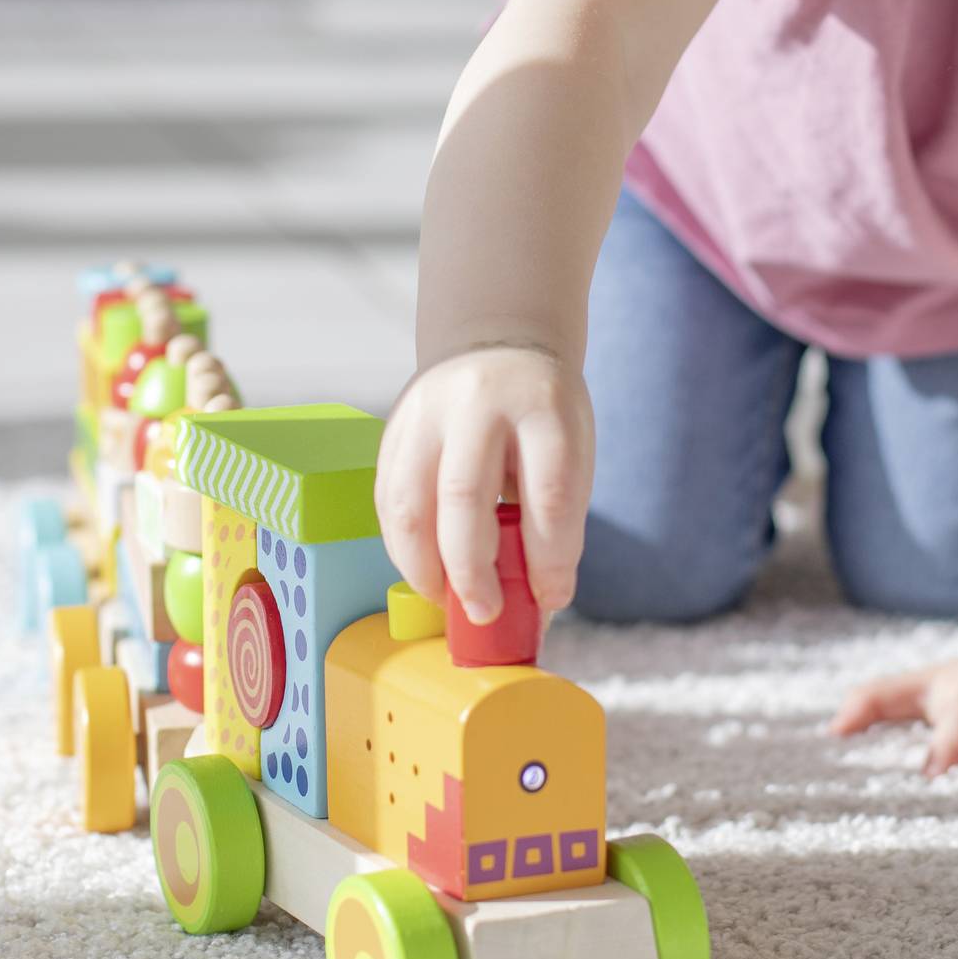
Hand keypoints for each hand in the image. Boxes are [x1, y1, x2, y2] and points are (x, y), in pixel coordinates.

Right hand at [377, 342, 592, 625]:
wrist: (498, 344)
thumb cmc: (542, 415)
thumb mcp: (571, 451)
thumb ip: (557, 519)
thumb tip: (539, 602)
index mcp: (541, 406)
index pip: (547, 493)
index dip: (548, 557)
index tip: (549, 598)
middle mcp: (477, 401)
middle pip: (463, 496)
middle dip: (471, 570)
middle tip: (484, 613)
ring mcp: (425, 410)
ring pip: (409, 502)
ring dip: (422, 566)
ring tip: (444, 599)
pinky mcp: (393, 427)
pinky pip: (387, 499)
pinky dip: (402, 545)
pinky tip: (423, 567)